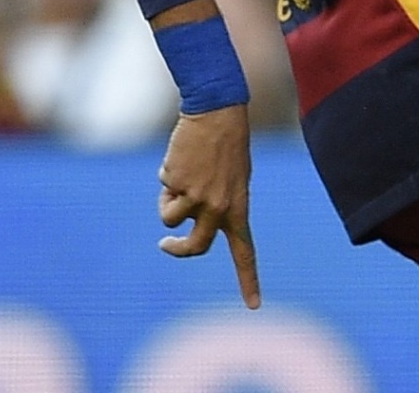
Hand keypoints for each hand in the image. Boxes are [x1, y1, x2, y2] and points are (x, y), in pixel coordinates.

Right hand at [156, 104, 260, 308]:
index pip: (246, 250)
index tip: (254, 306)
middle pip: (196, 247)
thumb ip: (215, 205)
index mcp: (239, 206)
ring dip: (168, 199)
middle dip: (176, 251)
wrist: (217, 112)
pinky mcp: (178, 185)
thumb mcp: (231, 179)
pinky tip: (180, 158)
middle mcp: (220, 207)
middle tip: (166, 245)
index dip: (248, 279)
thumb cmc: (226, 144)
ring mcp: (198, 197)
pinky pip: (163, 191)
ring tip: (183, 172)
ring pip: (170, 219)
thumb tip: (181, 225)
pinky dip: (165, 178)